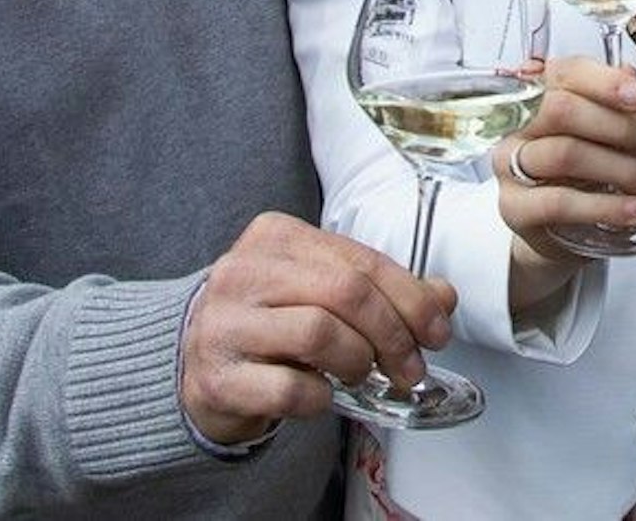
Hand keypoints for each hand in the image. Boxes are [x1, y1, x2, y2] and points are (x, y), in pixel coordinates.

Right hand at [180, 212, 456, 444]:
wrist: (192, 364)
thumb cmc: (267, 323)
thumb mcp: (321, 292)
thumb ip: (381, 288)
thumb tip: (442, 297)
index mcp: (275, 237)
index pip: (361, 260)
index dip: (411, 297)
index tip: (436, 329)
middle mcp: (245, 271)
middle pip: (346, 293)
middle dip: (394, 333)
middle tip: (410, 366)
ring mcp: (225, 323)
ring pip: (320, 334)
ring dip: (359, 362)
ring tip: (362, 374)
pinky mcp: (217, 377)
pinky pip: (290, 388)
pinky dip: (321, 398)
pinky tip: (321, 396)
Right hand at [494, 55, 635, 308]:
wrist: (563, 230)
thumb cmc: (588, 172)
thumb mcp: (612, 135)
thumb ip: (622, 106)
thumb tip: (633, 81)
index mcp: (539, 94)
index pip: (565, 73)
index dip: (606, 82)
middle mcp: (517, 124)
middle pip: (561, 109)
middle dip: (619, 125)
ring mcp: (509, 165)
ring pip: (565, 154)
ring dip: (621, 168)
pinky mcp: (513, 207)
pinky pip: (560, 202)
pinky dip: (606, 206)